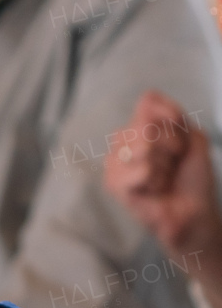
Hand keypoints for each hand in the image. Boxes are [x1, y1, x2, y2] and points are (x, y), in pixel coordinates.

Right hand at [104, 90, 221, 257]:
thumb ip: (173, 114)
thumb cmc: (191, 178)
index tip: (182, 142)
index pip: (148, 104)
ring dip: (164, 166)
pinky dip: (156, 180)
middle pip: (147, 125)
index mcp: (138, 128)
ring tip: (163, 179)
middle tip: (172, 165)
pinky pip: (141, 169)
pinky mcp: (114, 184)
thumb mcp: (192, 137)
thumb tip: (147, 97)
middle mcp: (121, 142)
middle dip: (171, 145)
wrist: (194, 211)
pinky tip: (153, 190)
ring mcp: (114, 162)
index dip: (172, 119)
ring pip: (144, 146)